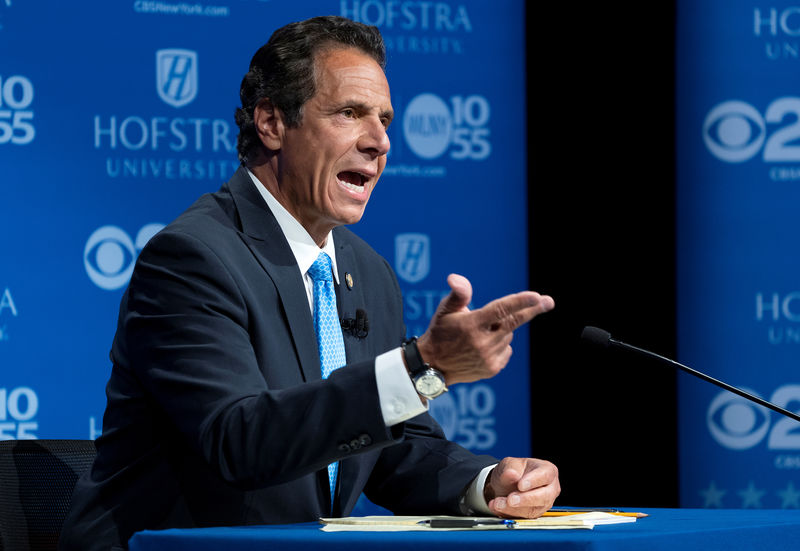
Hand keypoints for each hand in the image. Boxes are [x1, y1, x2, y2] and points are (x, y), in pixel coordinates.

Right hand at [416, 274, 553, 384]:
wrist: (433, 366)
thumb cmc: (440, 332)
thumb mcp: (445, 310)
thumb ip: (458, 293)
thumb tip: (456, 278)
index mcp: (471, 324)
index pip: (500, 310)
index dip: (520, 302)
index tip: (537, 296)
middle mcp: (481, 342)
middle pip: (513, 322)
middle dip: (532, 310)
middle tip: (549, 302)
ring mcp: (488, 357)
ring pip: (508, 335)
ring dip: (502, 330)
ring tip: (481, 333)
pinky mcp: (492, 368)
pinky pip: (507, 350)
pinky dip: (501, 345)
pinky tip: (484, 346)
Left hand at [484, 457, 559, 518]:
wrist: (506, 483)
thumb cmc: (513, 470)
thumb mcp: (509, 464)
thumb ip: (510, 468)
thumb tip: (512, 474)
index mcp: (548, 470)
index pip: (545, 476)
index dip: (533, 481)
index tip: (520, 485)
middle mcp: (550, 488)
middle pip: (543, 496)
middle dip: (525, 499)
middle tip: (510, 499)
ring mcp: (544, 503)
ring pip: (533, 510)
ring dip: (513, 508)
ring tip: (498, 503)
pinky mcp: (535, 514)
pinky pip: (523, 517)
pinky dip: (508, 513)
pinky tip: (497, 507)